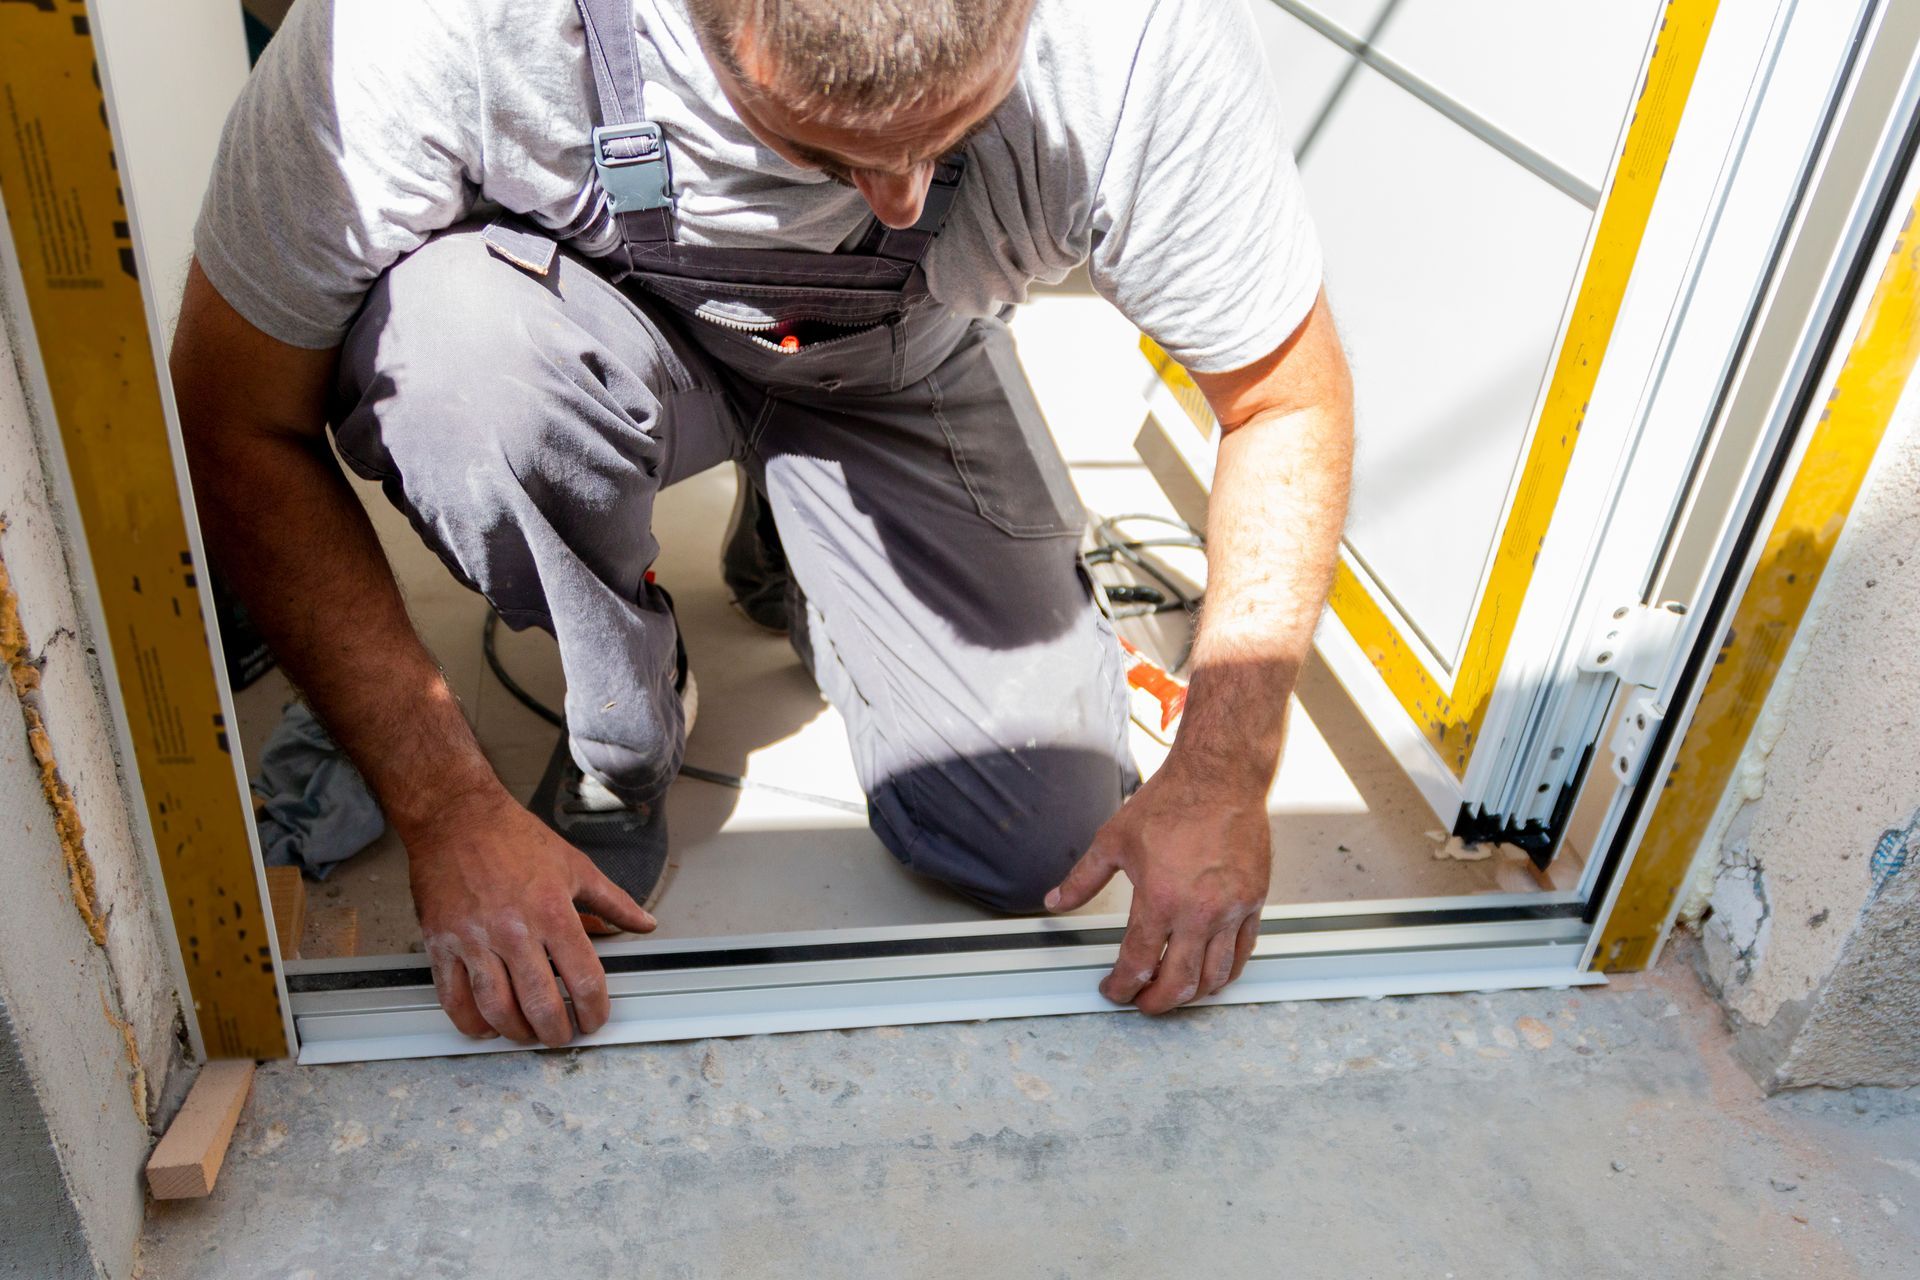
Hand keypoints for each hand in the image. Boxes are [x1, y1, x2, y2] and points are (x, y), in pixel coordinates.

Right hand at [406, 788, 655, 1045]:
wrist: (457, 817)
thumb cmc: (515, 838)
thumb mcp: (575, 865)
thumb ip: (613, 902)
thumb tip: (645, 924)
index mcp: (553, 911)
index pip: (584, 978)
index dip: (594, 1010)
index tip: (594, 1019)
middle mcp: (514, 930)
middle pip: (541, 1003)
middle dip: (557, 1031)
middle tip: (562, 1036)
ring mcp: (474, 940)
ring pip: (497, 1008)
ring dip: (517, 1032)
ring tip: (529, 1034)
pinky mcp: (440, 943)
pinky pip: (454, 998)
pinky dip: (471, 1023)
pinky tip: (486, 1027)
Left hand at [1046, 761, 1270, 1013]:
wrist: (1219, 777)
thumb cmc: (1171, 802)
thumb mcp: (1114, 839)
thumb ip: (1084, 878)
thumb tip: (1057, 902)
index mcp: (1159, 899)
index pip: (1137, 963)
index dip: (1121, 985)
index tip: (1113, 989)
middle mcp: (1198, 912)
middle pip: (1178, 982)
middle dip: (1155, 1002)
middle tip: (1142, 1003)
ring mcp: (1231, 910)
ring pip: (1215, 976)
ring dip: (1192, 995)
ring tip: (1174, 994)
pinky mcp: (1254, 901)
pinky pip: (1243, 952)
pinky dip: (1226, 972)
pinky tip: (1211, 974)